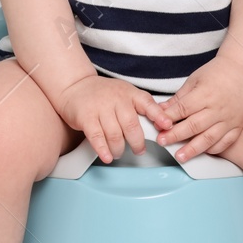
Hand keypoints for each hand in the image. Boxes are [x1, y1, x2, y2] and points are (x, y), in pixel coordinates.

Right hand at [54, 75, 172, 163]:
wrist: (74, 85)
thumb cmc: (102, 93)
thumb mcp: (124, 92)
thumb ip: (140, 106)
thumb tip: (161, 122)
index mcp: (129, 93)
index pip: (148, 103)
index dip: (159, 115)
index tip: (167, 126)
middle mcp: (116, 99)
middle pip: (132, 125)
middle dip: (137, 143)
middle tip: (138, 150)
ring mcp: (100, 108)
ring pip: (115, 134)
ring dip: (119, 149)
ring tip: (119, 152)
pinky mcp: (86, 117)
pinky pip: (97, 137)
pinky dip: (103, 149)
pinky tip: (107, 156)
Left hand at [156, 56, 242, 161]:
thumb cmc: (217, 73)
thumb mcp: (194, 80)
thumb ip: (178, 98)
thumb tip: (161, 111)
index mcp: (206, 93)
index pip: (183, 109)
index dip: (168, 119)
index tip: (157, 126)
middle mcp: (218, 108)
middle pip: (194, 125)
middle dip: (176, 135)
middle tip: (162, 141)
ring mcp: (230, 119)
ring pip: (209, 138)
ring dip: (193, 149)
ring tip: (180, 157)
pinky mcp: (238, 126)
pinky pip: (225, 142)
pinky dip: (213, 149)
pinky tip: (201, 151)